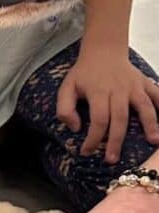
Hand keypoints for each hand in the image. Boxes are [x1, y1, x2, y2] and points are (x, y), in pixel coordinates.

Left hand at [57, 48, 158, 162]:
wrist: (103, 51)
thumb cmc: (83, 74)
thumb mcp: (66, 88)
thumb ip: (65, 109)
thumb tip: (76, 128)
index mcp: (98, 92)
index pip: (98, 120)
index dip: (93, 138)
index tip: (86, 152)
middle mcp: (119, 89)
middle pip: (120, 119)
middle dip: (116, 141)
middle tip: (112, 159)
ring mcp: (135, 86)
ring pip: (144, 107)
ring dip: (150, 125)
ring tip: (153, 142)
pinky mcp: (145, 83)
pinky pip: (157, 94)